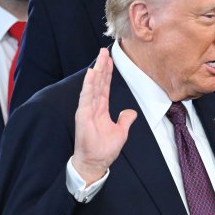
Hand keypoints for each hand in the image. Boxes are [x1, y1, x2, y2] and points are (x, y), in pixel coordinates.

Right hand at [71, 48, 136, 185]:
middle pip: (98, 82)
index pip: (104, 86)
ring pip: (93, 86)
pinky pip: (87, 96)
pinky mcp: (83, 115)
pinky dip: (90, 84)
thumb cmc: (104, 150)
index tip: (109, 59)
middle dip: (102, 66)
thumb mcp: (121, 132)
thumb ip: (125, 120)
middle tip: (105, 50)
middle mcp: (93, 106)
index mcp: (101, 109)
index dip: (107, 73)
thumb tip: (130, 112)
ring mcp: (87, 110)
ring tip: (100, 57)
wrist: (95, 163)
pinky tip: (93, 73)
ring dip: (97, 71)